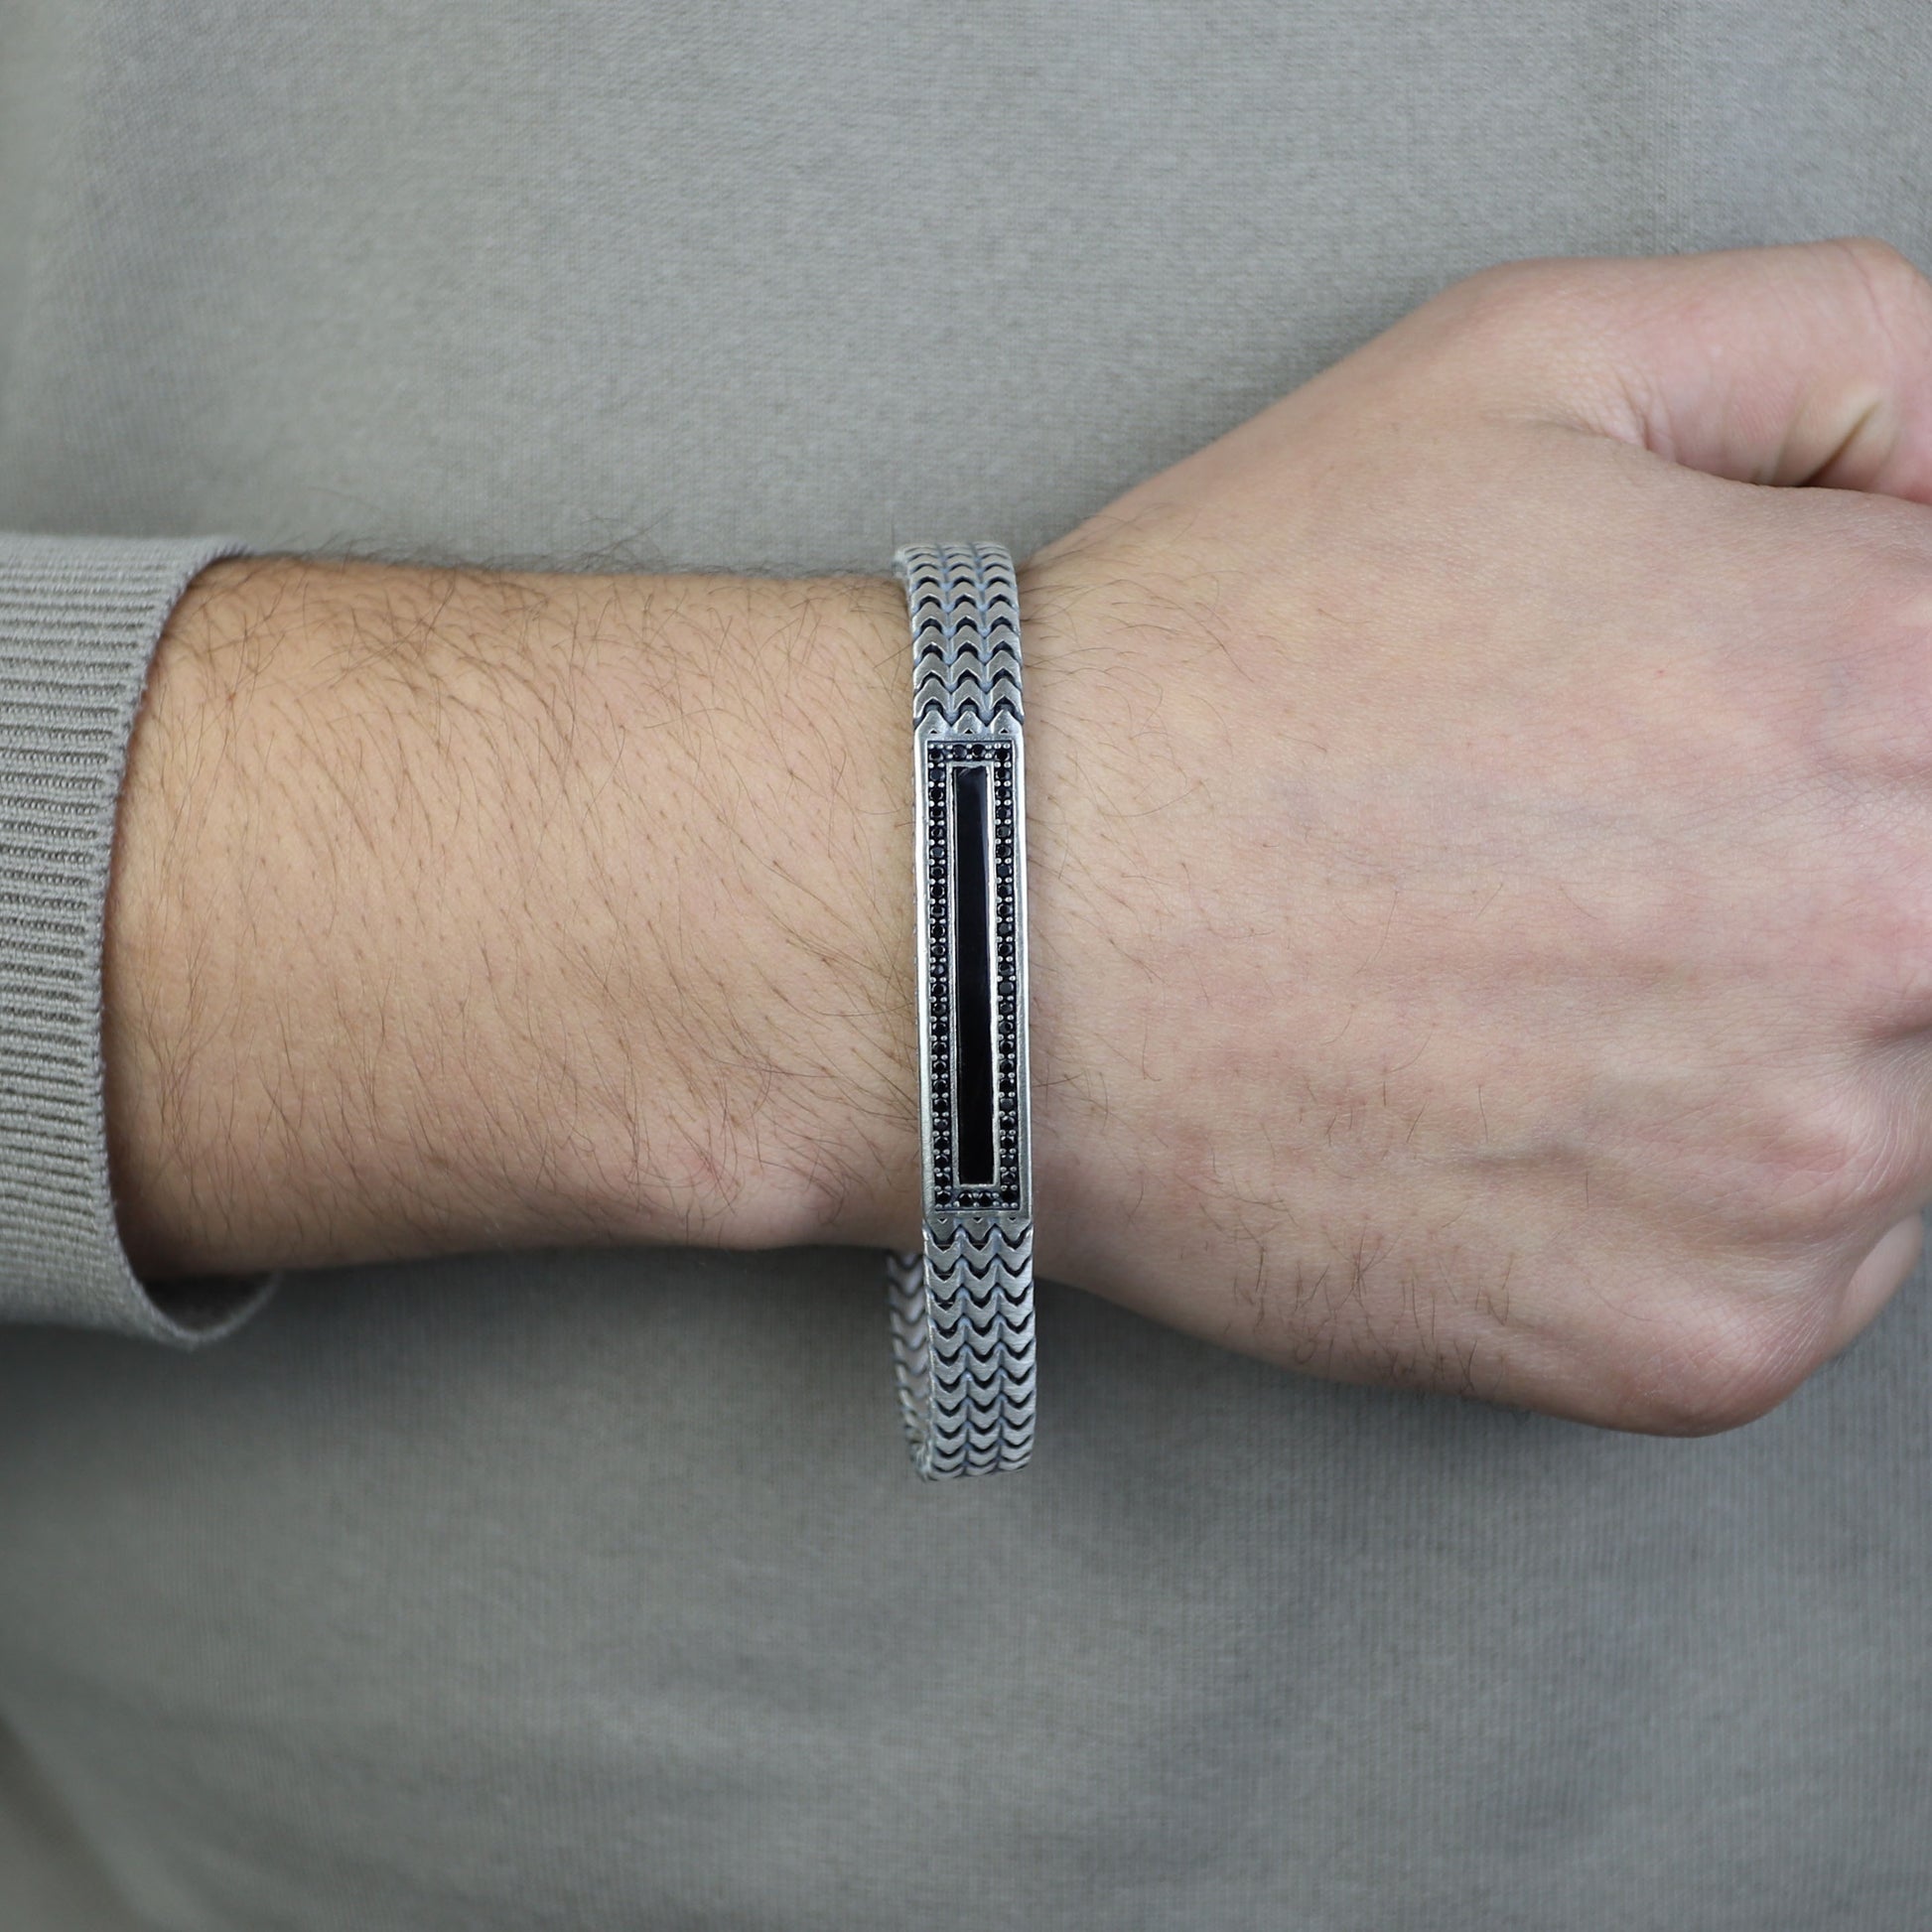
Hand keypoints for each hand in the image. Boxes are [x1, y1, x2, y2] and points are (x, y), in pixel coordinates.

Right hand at [1022, 239, 1931, 1432]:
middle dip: (1816, 854)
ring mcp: (1808, 1180)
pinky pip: (1796, 1262)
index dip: (1851, 689)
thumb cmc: (1227, 654)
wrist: (992, 926)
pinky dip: (1691, 1187)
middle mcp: (1901, 943)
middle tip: (1615, 839)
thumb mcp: (1528, 360)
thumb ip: (1850, 365)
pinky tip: (1524, 1092)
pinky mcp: (1697, 1347)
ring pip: (1899, 1094)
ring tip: (1545, 964)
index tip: (1733, 726)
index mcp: (1894, 683)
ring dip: (1771, 1028)